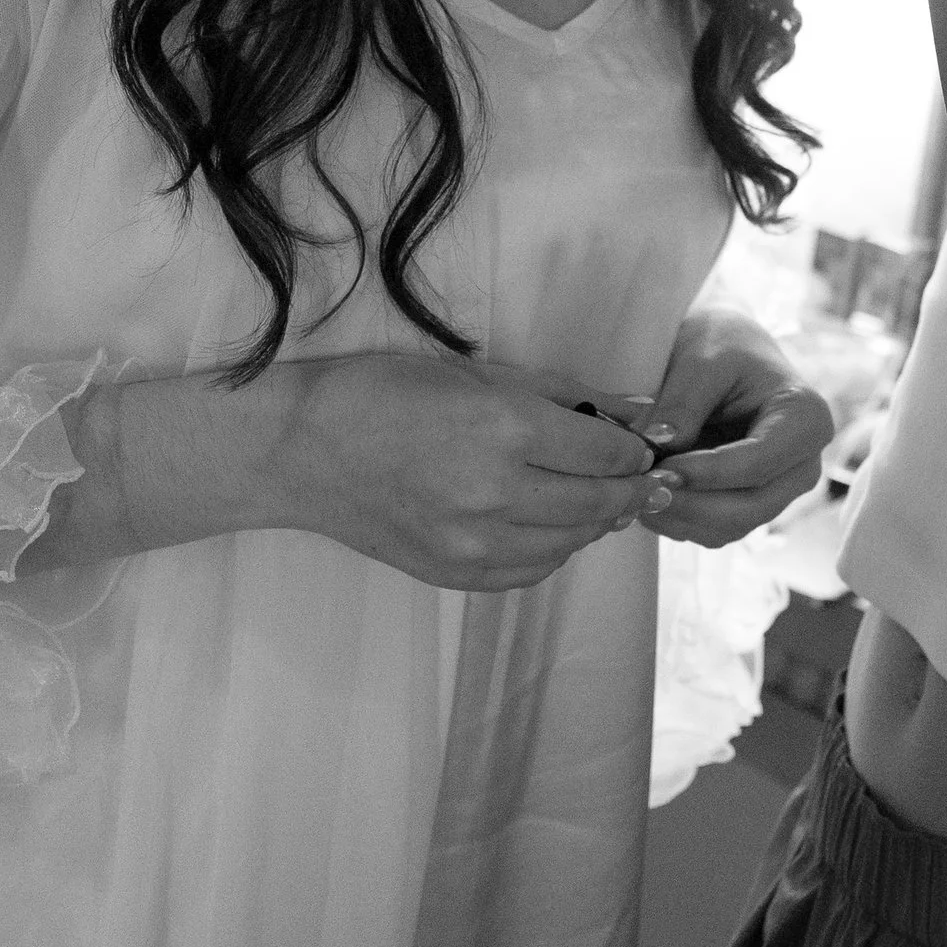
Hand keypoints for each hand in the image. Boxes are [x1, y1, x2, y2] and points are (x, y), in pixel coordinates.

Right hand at [273, 351, 669, 592]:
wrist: (303, 451)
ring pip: (569, 543)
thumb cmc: (386, 392)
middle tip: (642, 480)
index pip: (605, 454)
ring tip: (598, 500)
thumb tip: (634, 412)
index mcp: (505, 428)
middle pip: (597, 503)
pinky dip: (554, 550)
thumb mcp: (478, 373)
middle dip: (629, 490)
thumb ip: (563, 394)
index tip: (642, 447)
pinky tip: (552, 526)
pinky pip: (531, 571)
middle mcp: (495, 492)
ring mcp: (472, 542)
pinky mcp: (452, 573)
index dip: (633, 452)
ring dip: (595, 522)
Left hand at [642, 304, 832, 549]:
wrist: (727, 348)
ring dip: (680, 517)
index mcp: (806, 420)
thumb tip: (657, 447)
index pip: (758, 463)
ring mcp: (779, 490)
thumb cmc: (722, 343)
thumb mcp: (702, 357)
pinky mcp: (752, 504)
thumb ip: (682, 402)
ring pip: (731, 527)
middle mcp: (803, 464)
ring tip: (636, 488)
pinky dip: (679, 522)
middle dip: (691, 505)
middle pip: (750, 507)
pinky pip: (716, 531)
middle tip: (639, 488)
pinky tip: (648, 495)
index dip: (707, 474)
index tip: (659, 469)